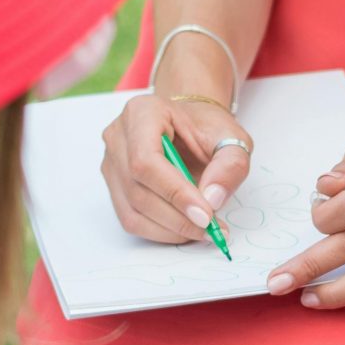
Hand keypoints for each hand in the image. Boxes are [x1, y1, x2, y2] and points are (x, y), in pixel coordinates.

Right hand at [101, 91, 253, 245]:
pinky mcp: (114, 186)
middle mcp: (118, 137)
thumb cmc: (207, 128)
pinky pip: (131, 219)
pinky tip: (186, 228)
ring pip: (132, 211)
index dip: (175, 193)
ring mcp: (111, 163)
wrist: (191, 126)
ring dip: (171, 229)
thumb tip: (212, 199)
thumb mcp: (232, 138)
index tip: (205, 214)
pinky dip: (161, 232)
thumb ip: (230, 165)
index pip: (147, 160)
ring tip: (204, 230)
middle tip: (212, 228)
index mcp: (142, 113)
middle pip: (138, 190)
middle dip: (178, 217)